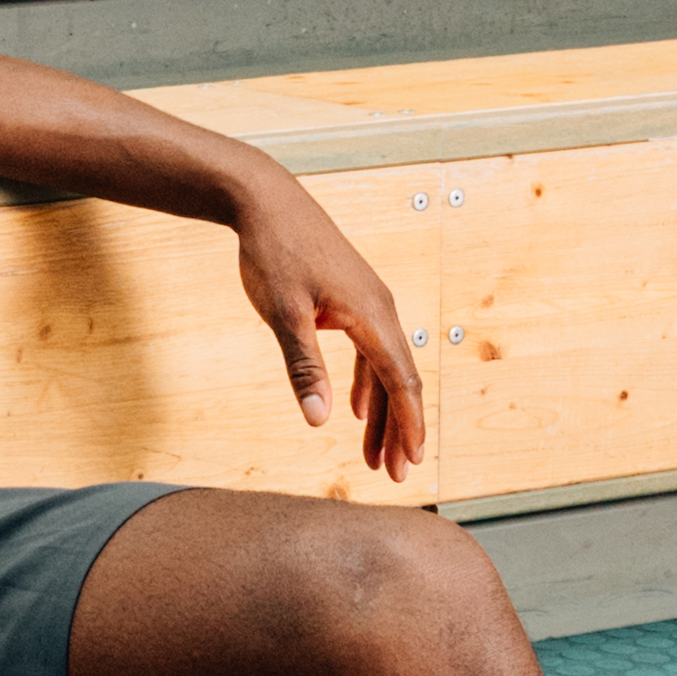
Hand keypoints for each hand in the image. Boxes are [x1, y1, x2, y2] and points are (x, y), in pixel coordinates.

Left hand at [232, 170, 426, 480]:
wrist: (266, 201)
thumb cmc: (273, 251)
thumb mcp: (283, 313)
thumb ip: (303, 366)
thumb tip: (320, 419)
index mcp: (370, 315)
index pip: (400, 382)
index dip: (408, 426)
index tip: (411, 463)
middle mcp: (379, 309)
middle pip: (399, 381)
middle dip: (399, 430)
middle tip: (396, 474)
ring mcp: (368, 303)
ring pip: (384, 369)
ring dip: (382, 413)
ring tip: (375, 455)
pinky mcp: (351, 300)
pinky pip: (369, 351)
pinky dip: (367, 385)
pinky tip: (356, 411)